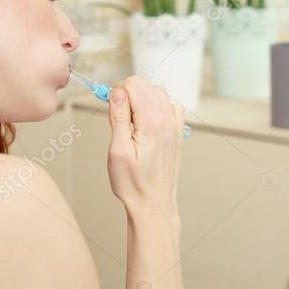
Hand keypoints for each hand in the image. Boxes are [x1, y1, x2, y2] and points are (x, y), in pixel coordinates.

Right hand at [105, 76, 184, 218]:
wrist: (153, 203)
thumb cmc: (133, 183)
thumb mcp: (117, 151)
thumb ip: (119, 117)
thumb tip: (118, 92)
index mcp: (152, 123)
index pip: (135, 85)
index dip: (118, 92)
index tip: (111, 107)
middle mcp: (167, 120)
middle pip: (147, 86)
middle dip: (129, 94)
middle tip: (119, 116)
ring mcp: (175, 126)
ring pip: (159, 92)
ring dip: (143, 99)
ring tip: (131, 121)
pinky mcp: (177, 132)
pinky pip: (170, 105)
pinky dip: (158, 106)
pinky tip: (147, 120)